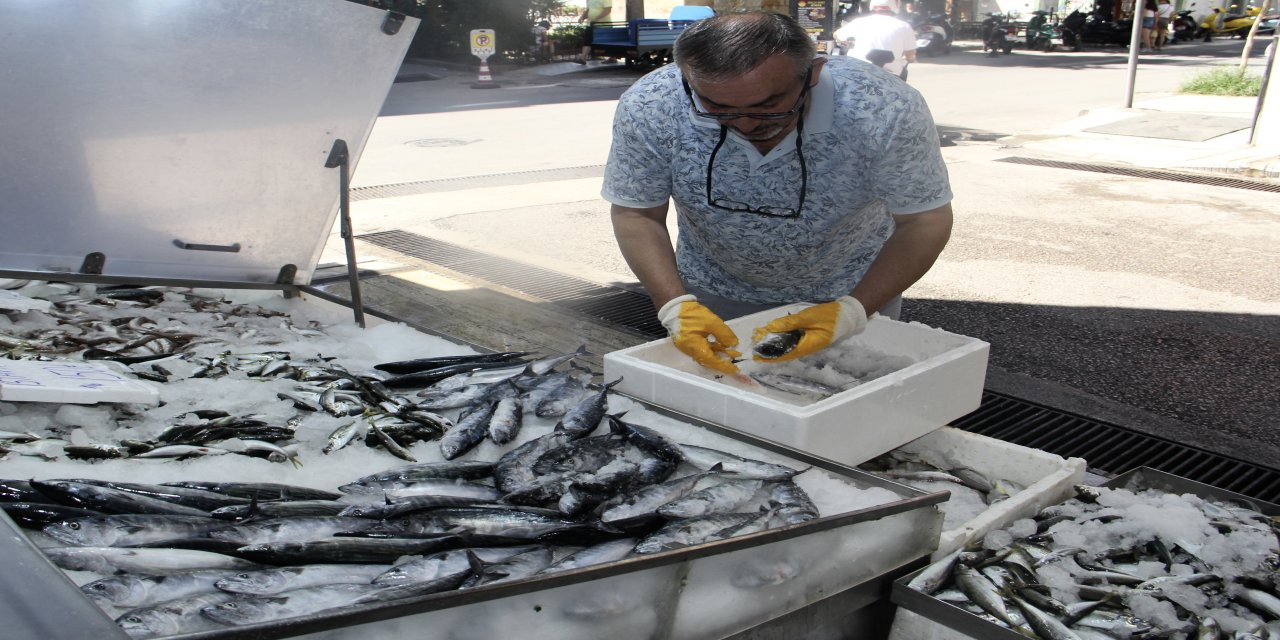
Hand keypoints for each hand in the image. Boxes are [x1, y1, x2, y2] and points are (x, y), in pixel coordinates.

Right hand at [657, 295, 741, 374]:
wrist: (674, 307)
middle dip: (722, 362)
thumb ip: (723, 334)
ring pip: (706, 356)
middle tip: (735, 362)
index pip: (713, 361)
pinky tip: (720, 346)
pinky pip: (702, 350)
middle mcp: (691, 351)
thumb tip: (733, 344)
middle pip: (709, 361)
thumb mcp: (711, 321)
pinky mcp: (689, 343)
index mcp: (695, 348)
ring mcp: (689, 348)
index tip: (735, 369)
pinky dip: (712, 350)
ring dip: (718, 355)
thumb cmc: (692, 314)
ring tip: (730, 353)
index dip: (725, 365)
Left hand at [751, 296, 866, 361]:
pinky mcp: (807, 336)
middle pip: (783, 351)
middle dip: (768, 349)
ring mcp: (806, 342)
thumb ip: (790, 323)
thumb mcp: (809, 317)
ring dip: (773, 342)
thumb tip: (772, 327)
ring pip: (786, 345)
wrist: (847, 314)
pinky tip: (773, 331)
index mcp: (807, 346)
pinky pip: (791, 339)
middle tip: (753, 344)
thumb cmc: (830, 316)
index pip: (784, 354)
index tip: (756, 356)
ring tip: (759, 337)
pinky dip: (781, 336)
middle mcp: (805, 347)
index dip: (769, 356)